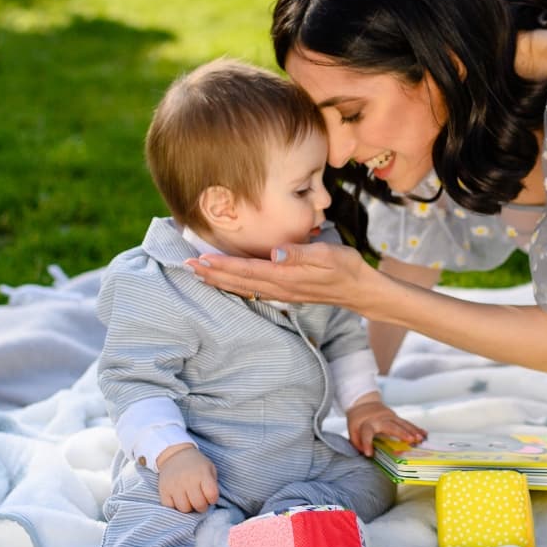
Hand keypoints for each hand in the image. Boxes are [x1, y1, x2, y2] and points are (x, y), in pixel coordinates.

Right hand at [155, 444, 218, 512]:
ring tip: (190, 501)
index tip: (211, 497)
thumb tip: (211, 501)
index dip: (213, 499)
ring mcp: (174, 486)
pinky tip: (179, 500)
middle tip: (200, 502)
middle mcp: (188, 480)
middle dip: (202, 507)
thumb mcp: (210, 468)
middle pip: (198, 504)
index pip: (211, 494)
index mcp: (202, 474)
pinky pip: (170, 507)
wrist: (175, 455)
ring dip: (189, 508)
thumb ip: (213, 484)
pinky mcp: (163, 490)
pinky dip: (175, 506)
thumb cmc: (196, 465)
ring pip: (184, 508)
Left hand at [184, 241, 371, 309]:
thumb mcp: (329, 253)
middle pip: (239, 282)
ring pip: (243, 288)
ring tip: (199, 274)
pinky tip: (226, 283)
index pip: (248, 270)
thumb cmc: (346, 267)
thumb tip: (277, 252)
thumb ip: (301, 253)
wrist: (360, 289)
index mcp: (287, 276)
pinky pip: (253, 290)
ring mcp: (282, 293)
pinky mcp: (285, 293)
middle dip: (212, 275)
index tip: (200, 260)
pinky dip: (234, 285)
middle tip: (186, 267)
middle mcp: (280, 287)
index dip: (223, 265)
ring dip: (219, 281)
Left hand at [346, 399, 426, 456]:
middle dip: (401, 433)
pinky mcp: (396, 417)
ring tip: (420, 438)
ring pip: (402, 423)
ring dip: (412, 431)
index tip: (369, 453)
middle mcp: (380, 419)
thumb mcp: (352, 430)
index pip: (366, 432)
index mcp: (367, 423)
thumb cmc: (358, 420)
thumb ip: (357, 442)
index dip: (367, 443)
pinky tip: (424, 434)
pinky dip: (416, 428)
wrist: (363, 402)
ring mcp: (389, 417)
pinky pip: (407, 423)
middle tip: (410, 440)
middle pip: (390, 426)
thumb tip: (367, 454)